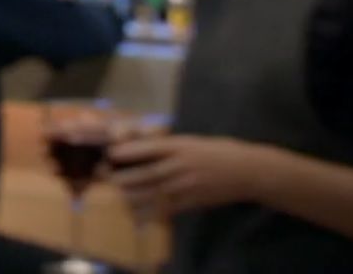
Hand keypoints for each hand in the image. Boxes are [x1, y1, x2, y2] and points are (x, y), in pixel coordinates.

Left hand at [107, 135, 269, 218]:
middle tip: (105, 175)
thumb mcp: (191, 141)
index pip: (149, 148)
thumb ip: (167, 145)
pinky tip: (136, 212)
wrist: (248, 171)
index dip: (127, 152)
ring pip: (153, 192)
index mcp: (181, 146)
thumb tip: (139, 146)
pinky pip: (166, 208)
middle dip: (122, 176)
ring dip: (131, 194)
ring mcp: (187, 185)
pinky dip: (149, 211)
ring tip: (117, 192)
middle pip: (146, 173)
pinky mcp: (193, 201)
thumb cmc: (218, 151)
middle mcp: (182, 165)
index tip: (110, 153)